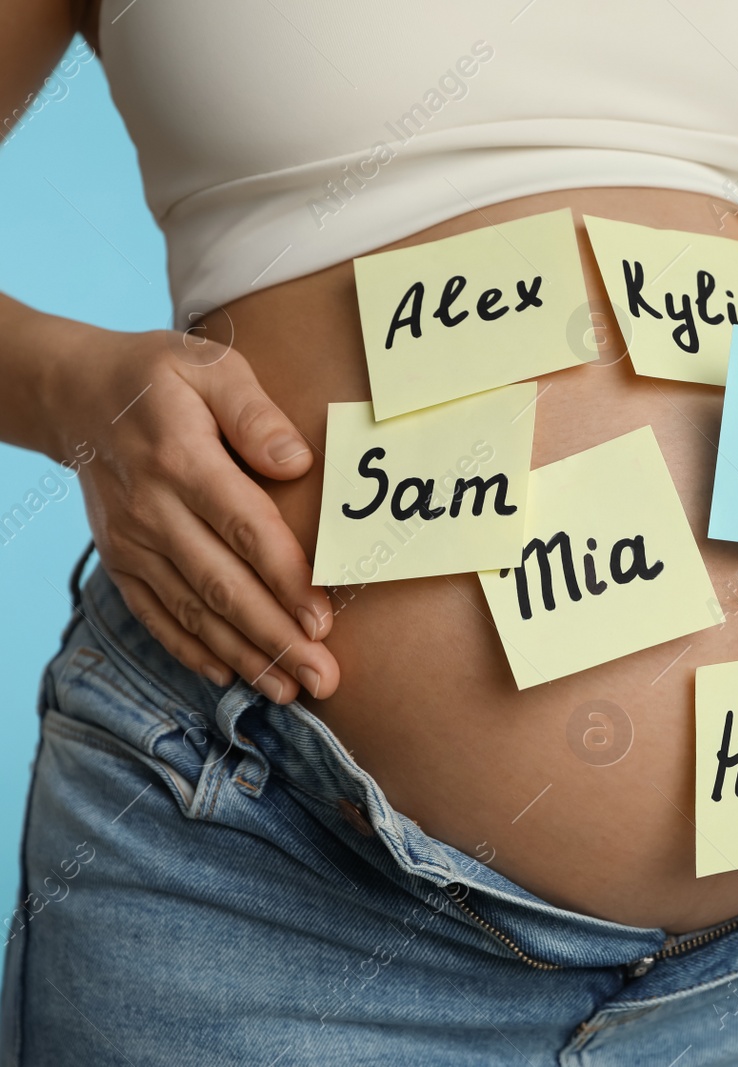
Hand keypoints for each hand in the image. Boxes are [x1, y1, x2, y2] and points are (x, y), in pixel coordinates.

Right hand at [59, 329, 339, 702]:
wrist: (76, 394)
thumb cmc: (161, 379)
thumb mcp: (209, 368)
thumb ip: (255, 413)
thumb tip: (296, 461)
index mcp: (181, 460)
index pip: (244, 530)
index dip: (285, 579)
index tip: (322, 619)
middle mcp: (153, 510)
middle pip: (223, 585)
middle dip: (276, 638)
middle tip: (324, 678)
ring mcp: (132, 542)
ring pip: (194, 610)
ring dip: (244, 656)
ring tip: (291, 690)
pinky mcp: (120, 560)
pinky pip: (156, 614)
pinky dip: (191, 649)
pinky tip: (229, 675)